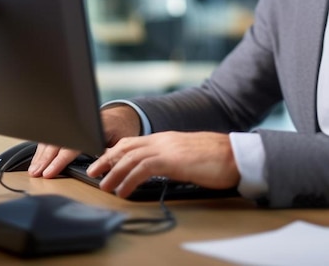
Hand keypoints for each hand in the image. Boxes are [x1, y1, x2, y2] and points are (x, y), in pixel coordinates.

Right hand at [28, 104, 141, 177]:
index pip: (72, 145)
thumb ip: (110, 153)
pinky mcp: (69, 125)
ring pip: (53, 139)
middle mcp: (81, 123)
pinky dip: (44, 148)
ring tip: (34, 169)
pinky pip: (53, 136)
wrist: (121, 115)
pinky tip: (38, 159)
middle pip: (58, 142)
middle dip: (45, 159)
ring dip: (42, 155)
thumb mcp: (121, 141)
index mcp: (95, 127)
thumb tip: (100, 168)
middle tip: (36, 173)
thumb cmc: (121, 130)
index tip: (49, 172)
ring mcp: (74, 122)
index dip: (60, 160)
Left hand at [87, 131, 240, 198]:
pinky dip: (129, 180)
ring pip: (131, 157)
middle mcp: (165, 139)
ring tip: (104, 185)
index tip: (103, 160)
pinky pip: (143, 169)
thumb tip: (161, 169)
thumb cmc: (217, 158)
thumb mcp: (189, 156)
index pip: (134, 141)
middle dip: (107, 158)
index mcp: (168, 138)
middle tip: (93, 171)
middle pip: (127, 146)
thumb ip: (173, 158)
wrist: (235, 155)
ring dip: (113, 172)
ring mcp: (168, 148)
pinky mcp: (173, 160)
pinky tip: (124, 190)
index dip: (115, 150)